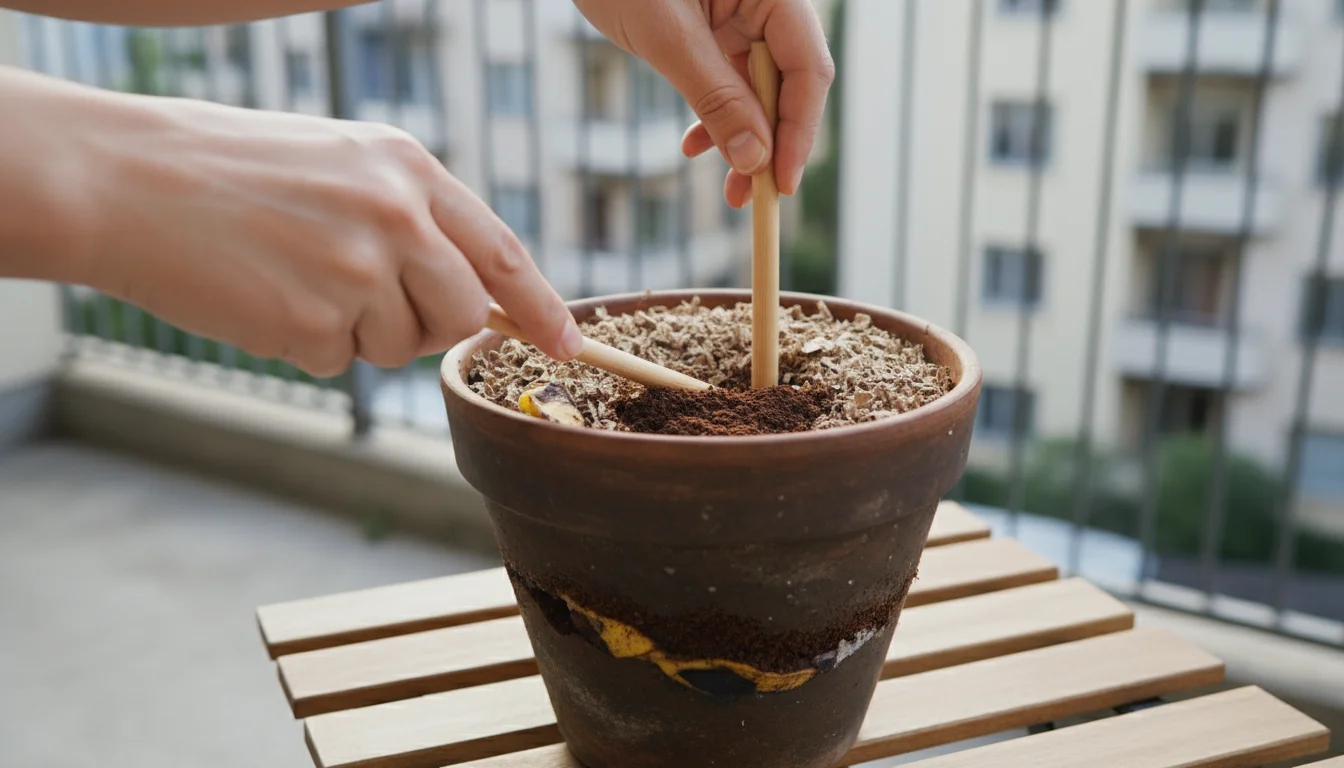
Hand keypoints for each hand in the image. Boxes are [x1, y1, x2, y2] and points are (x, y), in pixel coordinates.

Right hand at [45, 79, 580, 376]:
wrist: (127, 179)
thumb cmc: (231, 171)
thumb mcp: (341, 164)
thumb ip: (411, 217)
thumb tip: (470, 291)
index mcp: (408, 170)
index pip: (500, 251)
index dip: (540, 304)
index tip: (570, 344)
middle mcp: (397, 217)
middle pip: (460, 313)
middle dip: (427, 325)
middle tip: (364, 300)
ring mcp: (359, 271)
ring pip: (401, 346)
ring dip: (357, 333)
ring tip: (294, 277)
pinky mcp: (315, 322)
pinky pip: (339, 361)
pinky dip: (305, 344)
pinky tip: (263, 296)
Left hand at [573, 0, 833, 207]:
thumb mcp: (667, 37)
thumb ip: (715, 97)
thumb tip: (755, 160)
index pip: (807, 69)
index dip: (798, 132)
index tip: (782, 185)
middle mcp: (767, 3)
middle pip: (789, 85)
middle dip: (771, 145)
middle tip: (754, 198)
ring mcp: (742, 15)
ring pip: (759, 90)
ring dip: (744, 140)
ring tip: (728, 191)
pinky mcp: (715, 28)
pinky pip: (729, 81)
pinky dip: (716, 116)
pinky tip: (694, 146)